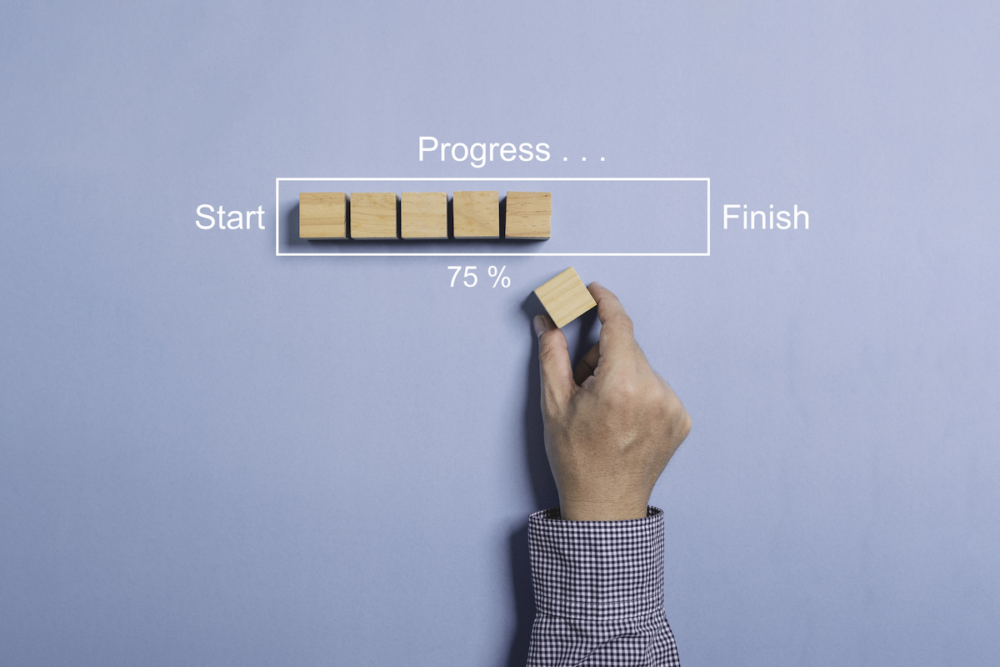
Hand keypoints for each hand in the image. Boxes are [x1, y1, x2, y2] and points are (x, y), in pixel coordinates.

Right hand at [533, 282, 690, 520]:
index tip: (595, 290)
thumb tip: (548, 322)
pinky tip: (623, 419)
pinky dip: (639, 393)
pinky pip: (656, 388)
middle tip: (582, 383)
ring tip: (603, 408)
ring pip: (642, 367)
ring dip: (621, 374)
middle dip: (602, 354)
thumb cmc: (578, 459)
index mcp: (620, 384)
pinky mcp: (681, 419)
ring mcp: (672, 407)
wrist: (605, 505)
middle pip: (627, 347)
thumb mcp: (555, 404)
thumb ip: (552, 355)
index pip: (618, 324)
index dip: (605, 302)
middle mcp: (653, 392)